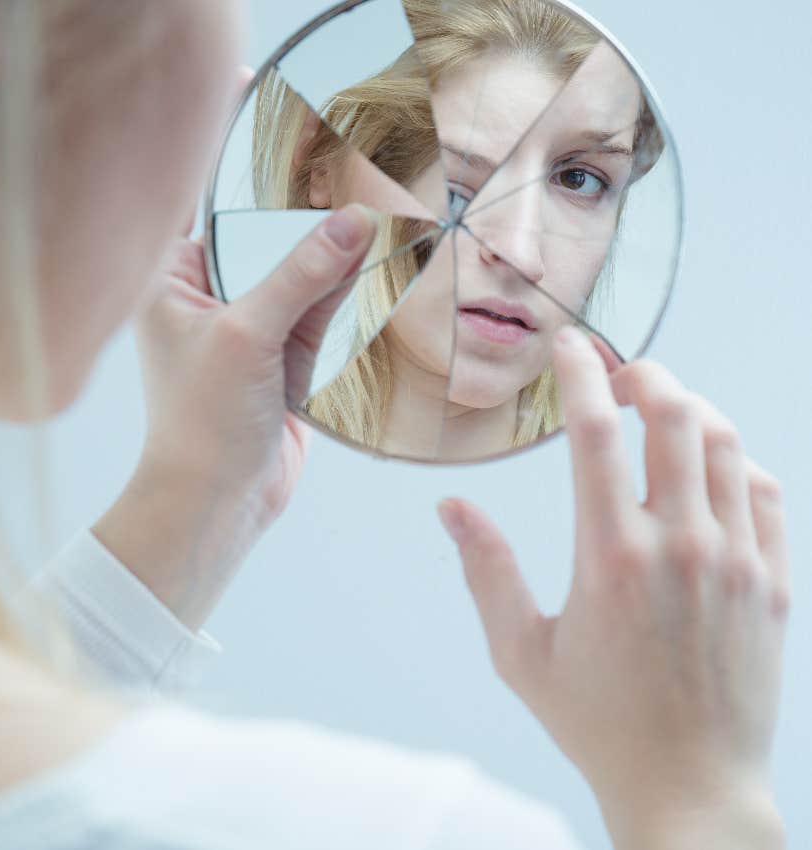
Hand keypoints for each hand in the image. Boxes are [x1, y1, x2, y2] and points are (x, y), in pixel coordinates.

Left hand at [94, 203, 376, 629]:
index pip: (226, 220)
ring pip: (300, 286)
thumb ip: (299, 277)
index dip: (272, 196)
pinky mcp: (282, 362)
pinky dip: (344, 306)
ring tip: (386, 228)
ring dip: (337, 270)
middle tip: (366, 191)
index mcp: (173, 284)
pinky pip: (317, 321)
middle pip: (271, 250)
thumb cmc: (204, 422)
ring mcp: (249, 333)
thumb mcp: (247, 335)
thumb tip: (352, 223)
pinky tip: (379, 277)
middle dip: (315, 234)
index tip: (323, 163)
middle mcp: (210, 302)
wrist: (221, 502)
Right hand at [438, 327, 789, 849]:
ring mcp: (737, 561)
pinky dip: (733, 459)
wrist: (691, 787)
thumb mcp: (520, 651)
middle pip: (674, 413)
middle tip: (616, 375)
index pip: (593, 431)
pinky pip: (764, 490)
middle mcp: (680, 546)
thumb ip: (485, 570)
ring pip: (725, 442)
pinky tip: (707, 467)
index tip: (568, 345)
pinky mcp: (773, 583)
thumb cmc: (598, 722)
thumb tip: (451, 507)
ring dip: (689, 408)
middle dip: (643, 373)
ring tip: (659, 412)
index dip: (577, 372)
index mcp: (609, 557)